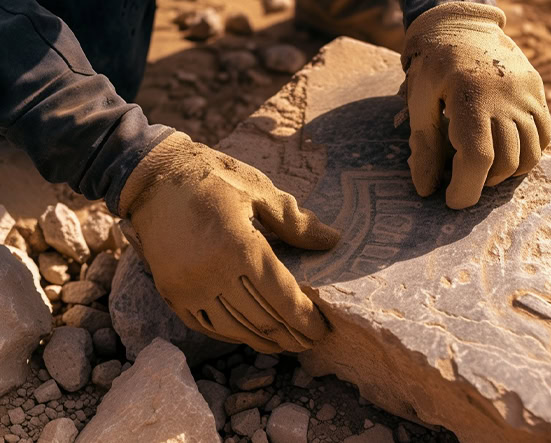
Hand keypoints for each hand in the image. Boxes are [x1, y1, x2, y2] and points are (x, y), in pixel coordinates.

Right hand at [119, 131, 339, 352]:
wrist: (152, 177)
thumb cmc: (212, 177)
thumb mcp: (258, 190)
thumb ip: (295, 221)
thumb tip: (332, 240)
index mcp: (238, 247)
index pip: (282, 297)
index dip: (305, 318)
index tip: (323, 328)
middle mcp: (212, 274)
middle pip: (262, 319)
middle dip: (291, 335)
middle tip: (312, 342)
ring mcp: (188, 287)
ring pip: (235, 328)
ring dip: (264, 341)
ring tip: (287, 344)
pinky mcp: (172, 292)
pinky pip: (207, 325)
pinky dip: (233, 334)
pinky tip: (251, 335)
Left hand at [401, 3, 550, 208]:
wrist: (463, 26)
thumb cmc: (433, 66)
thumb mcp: (417, 101)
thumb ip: (423, 146)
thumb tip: (425, 189)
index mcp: (470, 97)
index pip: (478, 158)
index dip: (465, 189)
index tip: (451, 201)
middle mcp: (505, 97)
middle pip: (506, 162)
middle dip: (482, 183)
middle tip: (462, 180)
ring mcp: (526, 94)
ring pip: (530, 154)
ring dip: (506, 173)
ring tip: (484, 168)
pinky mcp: (537, 93)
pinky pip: (544, 136)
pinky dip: (528, 155)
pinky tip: (505, 153)